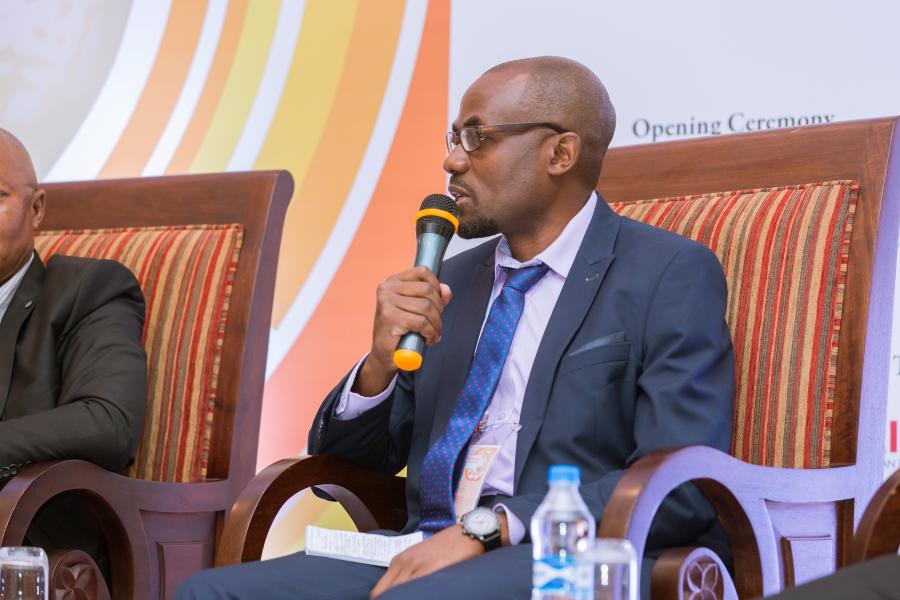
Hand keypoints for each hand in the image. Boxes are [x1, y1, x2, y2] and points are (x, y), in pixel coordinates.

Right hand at [354, 266, 451, 395]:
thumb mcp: (416, 310)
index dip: (437, 286)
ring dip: (436, 324)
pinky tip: (428, 339)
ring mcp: (387, 303)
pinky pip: (422, 322)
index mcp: (393, 281)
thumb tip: (446, 290)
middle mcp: (387, 289)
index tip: (439, 302)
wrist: (383, 354)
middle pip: (427, 290)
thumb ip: (432, 297)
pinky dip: (430, 333)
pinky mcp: (390, 318)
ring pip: (426, 307)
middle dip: (439, 309)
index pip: (422, 272)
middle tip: (437, 323)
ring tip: (434, 334)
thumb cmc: (399, 330)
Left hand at [369, 524, 478, 598]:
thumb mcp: (420, 558)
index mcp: (398, 561)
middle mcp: (403, 563)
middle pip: (383, 594)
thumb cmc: (445, 548)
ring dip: (402, 598)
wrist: (466, 533)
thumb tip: (400, 593)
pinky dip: (416, 596)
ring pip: (397, 593)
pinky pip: (414, 590)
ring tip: (414, 598)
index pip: (378, 591)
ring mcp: (415, 565)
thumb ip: (408, 574)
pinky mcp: (429, 568)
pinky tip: (423, 597)